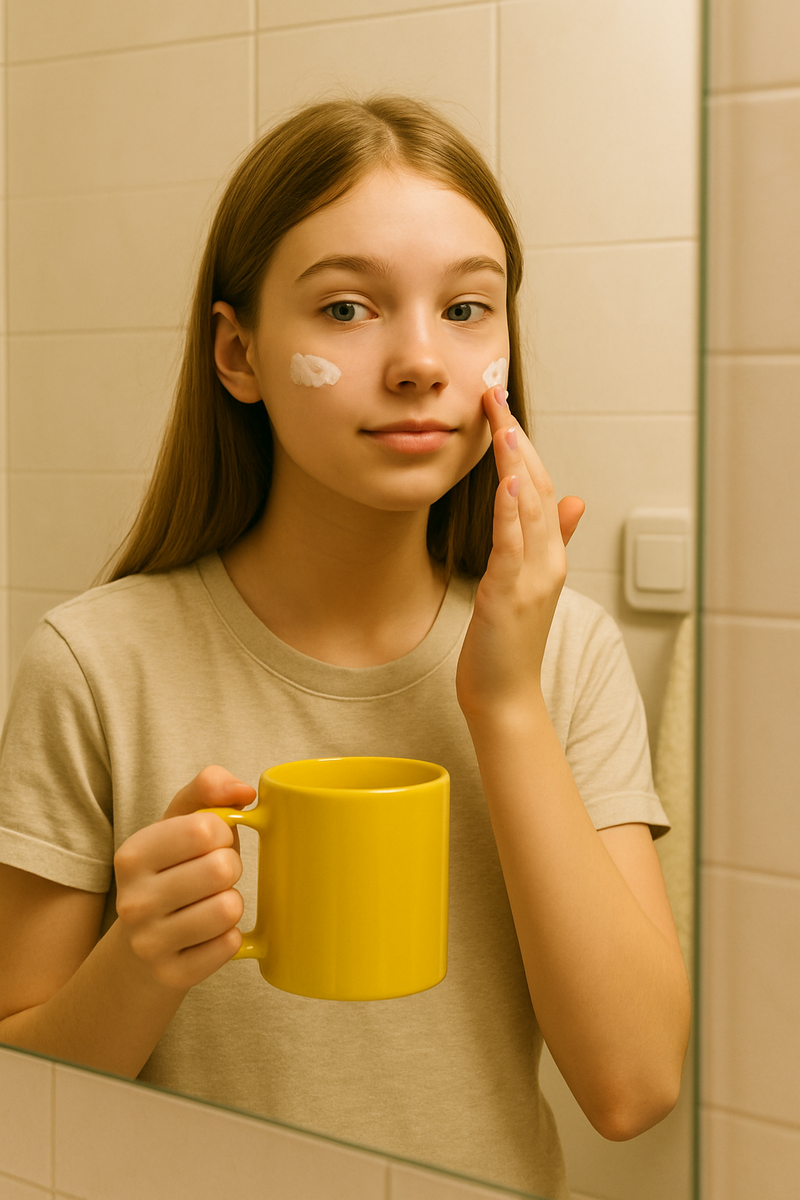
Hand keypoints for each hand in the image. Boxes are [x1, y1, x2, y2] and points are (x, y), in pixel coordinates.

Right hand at [113, 766, 255, 990]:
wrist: (142, 944)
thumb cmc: (174, 869)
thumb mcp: (181, 822)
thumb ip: (209, 788)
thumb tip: (244, 790)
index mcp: (132, 855)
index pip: (206, 828)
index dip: (222, 832)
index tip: (210, 843)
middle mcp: (132, 901)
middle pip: (221, 868)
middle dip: (231, 868)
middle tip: (215, 876)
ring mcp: (149, 943)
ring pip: (229, 909)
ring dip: (232, 902)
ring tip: (211, 903)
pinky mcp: (172, 975)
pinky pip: (229, 945)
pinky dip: (229, 937)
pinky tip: (209, 934)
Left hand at [455, 386, 584, 720]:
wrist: (505, 695)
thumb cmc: (509, 643)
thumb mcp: (532, 583)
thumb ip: (555, 539)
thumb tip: (576, 500)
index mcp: (551, 555)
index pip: (543, 486)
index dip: (525, 445)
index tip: (503, 410)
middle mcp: (548, 561)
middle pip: (539, 486)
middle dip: (517, 439)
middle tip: (495, 397)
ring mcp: (532, 577)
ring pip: (530, 508)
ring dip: (517, 462)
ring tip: (504, 423)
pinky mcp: (510, 594)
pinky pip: (514, 544)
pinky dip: (512, 510)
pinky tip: (508, 479)